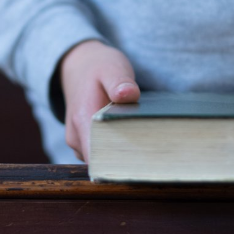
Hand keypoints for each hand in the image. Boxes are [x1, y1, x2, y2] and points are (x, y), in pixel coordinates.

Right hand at [60, 40, 140, 161]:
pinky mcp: (86, 143)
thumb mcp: (111, 67)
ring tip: (147, 141)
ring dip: (124, 155)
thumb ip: (119, 81)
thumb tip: (128, 94)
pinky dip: (119, 149)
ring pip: (104, 161)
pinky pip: (103, 154)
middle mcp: (77, 138)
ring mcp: (79, 143)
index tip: (147, 163)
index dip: (121, 168)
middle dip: (129, 162)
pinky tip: (136, 137)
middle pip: (104, 164)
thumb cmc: (98, 67)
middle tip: (157, 150)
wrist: (79, 66)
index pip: (99, 161)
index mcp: (82, 122)